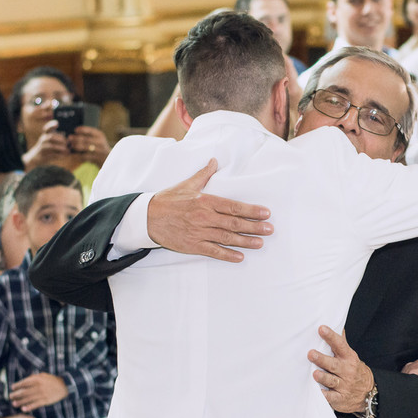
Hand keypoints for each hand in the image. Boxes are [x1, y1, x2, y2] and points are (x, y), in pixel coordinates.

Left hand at [8, 373, 68, 411]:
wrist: (65, 386)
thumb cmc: (53, 380)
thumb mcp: (44, 375)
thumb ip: (34, 377)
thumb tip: (26, 380)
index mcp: (37, 379)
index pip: (24, 383)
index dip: (17, 385)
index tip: (12, 388)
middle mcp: (38, 387)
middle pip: (24, 392)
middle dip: (16, 394)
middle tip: (10, 397)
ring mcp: (42, 394)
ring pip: (28, 399)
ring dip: (20, 402)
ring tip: (14, 404)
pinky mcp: (45, 401)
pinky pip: (35, 404)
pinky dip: (29, 407)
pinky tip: (23, 409)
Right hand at [23, 120, 71, 168]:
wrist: (37, 157)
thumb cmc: (48, 147)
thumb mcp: (51, 141)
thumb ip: (59, 138)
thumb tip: (70, 139)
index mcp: (46, 134)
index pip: (47, 128)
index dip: (51, 125)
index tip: (57, 123)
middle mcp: (43, 139)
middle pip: (51, 137)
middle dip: (61, 139)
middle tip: (67, 142)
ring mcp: (42, 146)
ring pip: (52, 146)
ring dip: (61, 148)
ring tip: (68, 150)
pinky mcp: (43, 154)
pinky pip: (52, 154)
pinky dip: (60, 154)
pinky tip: (66, 155)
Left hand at [68, 125, 110, 166]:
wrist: (107, 158)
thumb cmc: (98, 146)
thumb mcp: (96, 138)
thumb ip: (88, 135)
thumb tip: (75, 131)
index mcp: (100, 135)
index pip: (90, 130)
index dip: (82, 130)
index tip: (75, 130)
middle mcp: (101, 142)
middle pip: (86, 139)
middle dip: (76, 138)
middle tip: (69, 137)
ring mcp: (99, 150)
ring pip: (86, 148)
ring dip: (77, 146)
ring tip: (71, 145)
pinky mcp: (96, 158)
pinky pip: (86, 156)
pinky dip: (79, 154)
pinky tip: (75, 153)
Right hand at [146, 159, 272, 263]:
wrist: (146, 217)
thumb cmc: (168, 200)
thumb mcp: (186, 184)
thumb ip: (204, 174)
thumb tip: (214, 160)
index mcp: (205, 201)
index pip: (233, 206)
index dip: (251, 210)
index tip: (266, 213)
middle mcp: (204, 217)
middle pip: (234, 223)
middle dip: (254, 227)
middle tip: (270, 230)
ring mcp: (199, 232)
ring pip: (227, 238)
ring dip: (246, 241)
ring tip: (260, 243)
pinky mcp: (193, 245)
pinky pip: (213, 251)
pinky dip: (227, 255)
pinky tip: (240, 257)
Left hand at [308, 326, 373, 413]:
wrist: (368, 393)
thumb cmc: (354, 371)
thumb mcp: (350, 356)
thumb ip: (341, 343)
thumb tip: (336, 325)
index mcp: (349, 358)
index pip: (340, 345)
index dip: (330, 337)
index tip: (321, 329)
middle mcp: (347, 371)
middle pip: (334, 364)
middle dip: (322, 359)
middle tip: (311, 354)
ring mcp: (344, 386)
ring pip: (332, 381)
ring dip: (323, 377)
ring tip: (315, 373)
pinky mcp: (340, 399)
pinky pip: (331, 398)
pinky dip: (325, 396)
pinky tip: (317, 392)